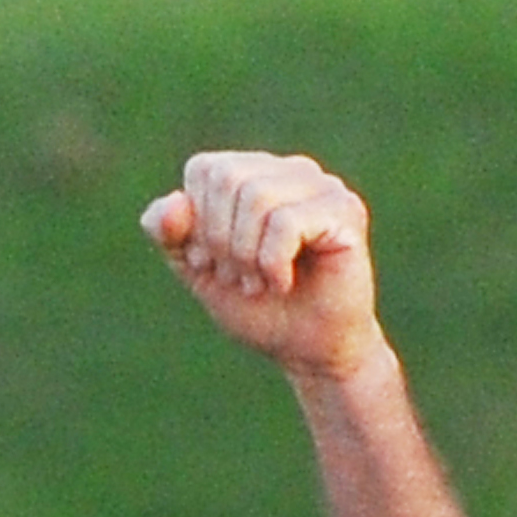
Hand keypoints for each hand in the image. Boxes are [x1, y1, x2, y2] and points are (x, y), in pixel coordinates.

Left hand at [143, 151, 389, 384]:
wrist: (304, 347)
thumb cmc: (254, 305)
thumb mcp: (196, 269)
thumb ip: (170, 233)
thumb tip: (172, 202)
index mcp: (255, 174)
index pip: (204, 169)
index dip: (195, 222)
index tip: (209, 261)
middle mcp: (291, 171)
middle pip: (228, 178)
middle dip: (218, 238)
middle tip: (236, 276)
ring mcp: (323, 186)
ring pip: (257, 196)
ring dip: (245, 255)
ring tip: (258, 283)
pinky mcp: (345, 210)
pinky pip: (285, 223)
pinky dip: (271, 263)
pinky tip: (283, 284)